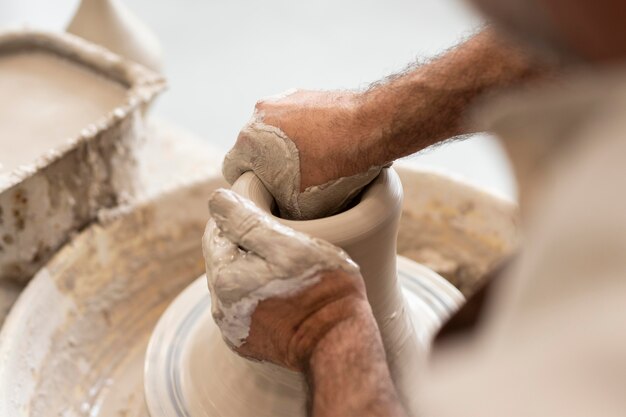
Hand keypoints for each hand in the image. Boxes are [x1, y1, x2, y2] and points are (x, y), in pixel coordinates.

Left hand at [203, 188, 372, 370]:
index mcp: (225, 276)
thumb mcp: (288, 245)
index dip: (237, 218)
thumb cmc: (320, 287)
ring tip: (282, 270)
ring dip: (250, 273)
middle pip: (224, 261)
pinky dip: (256, 298)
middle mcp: (221, 306)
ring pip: (234, 285)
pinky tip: (281, 296)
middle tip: (278, 242)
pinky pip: (244, 310)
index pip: (216, 234)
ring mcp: (234, 328)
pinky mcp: (247, 343)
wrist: (338, 343)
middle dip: (244, 247)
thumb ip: (248, 222)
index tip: (263, 216)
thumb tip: (216, 200)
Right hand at [222, 90, 386, 219]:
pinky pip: (295, 118)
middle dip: (268, 164)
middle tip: (292, 181)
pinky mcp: (303, 92)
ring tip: (313, 162)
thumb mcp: (297, 207)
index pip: (234, 170)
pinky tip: (326, 145)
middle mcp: (258, 114)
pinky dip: (304, 131)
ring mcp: (281, 99)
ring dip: (286, 146)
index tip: (267, 194)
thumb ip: (273, 207)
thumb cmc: (333, 171)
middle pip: (253, 148)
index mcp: (247, 142)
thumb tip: (275, 213)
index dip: (250, 185)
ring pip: (274, 131)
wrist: (369, 128)